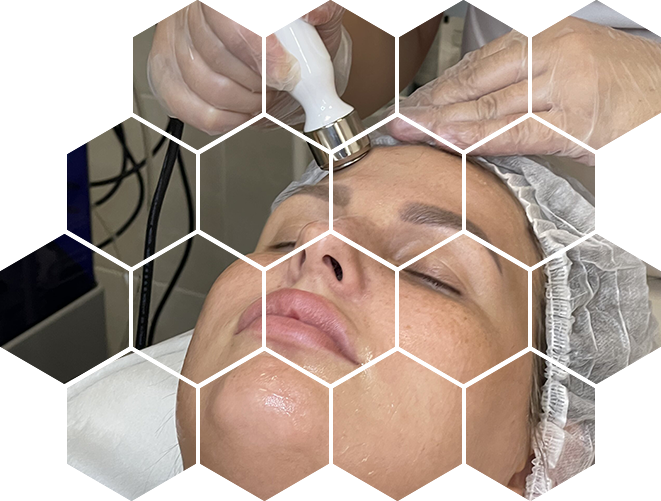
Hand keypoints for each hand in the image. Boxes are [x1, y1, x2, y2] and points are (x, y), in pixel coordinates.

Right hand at [148, 0, 348, 134]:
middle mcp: (194, 9)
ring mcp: (176, 41)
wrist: (287, 63)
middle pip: (214, 53)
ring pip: (203, 84)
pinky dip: (222, 119)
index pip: (227, 12)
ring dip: (244, 102)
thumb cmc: (298, 37)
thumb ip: (321, 5)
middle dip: (257, 81)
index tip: (283, 72)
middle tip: (278, 81)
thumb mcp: (321, 20)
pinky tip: (240, 109)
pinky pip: (185, 108)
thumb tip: (304, 6)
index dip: (255, 47)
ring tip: (262, 93)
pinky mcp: (167, 74)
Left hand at [383, 15, 660, 177]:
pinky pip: (517, 130)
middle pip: (476, 81)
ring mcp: (565, 84)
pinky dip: (479, 136)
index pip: (480, 64)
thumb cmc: (631, 94)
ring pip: (489, 104)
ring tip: (407, 131)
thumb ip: (527, 83)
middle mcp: (552, 52)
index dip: (441, 88)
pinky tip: (448, 139)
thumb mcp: (574, 72)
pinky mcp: (577, 120)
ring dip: (442, 120)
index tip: (413, 106)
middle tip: (396, 121)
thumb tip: (478, 107)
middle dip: (431, 103)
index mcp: (547, 37)